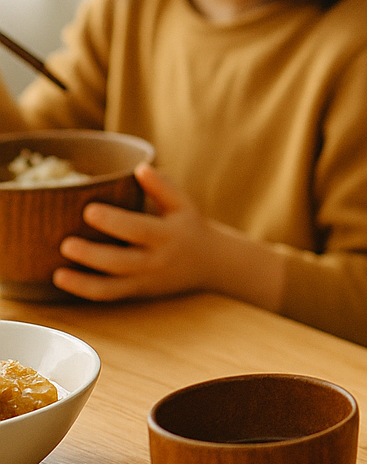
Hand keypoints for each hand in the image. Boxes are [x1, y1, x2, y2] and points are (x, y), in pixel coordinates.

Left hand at [55, 163, 217, 299]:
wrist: (212, 263)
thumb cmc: (190, 227)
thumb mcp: (184, 204)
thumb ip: (163, 186)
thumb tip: (140, 167)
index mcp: (169, 234)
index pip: (140, 229)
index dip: (114, 222)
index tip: (89, 210)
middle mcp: (158, 259)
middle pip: (123, 262)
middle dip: (94, 255)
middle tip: (66, 244)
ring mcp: (147, 279)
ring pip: (113, 286)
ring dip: (83, 282)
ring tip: (58, 273)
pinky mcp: (138, 291)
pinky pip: (110, 295)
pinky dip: (85, 290)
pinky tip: (63, 279)